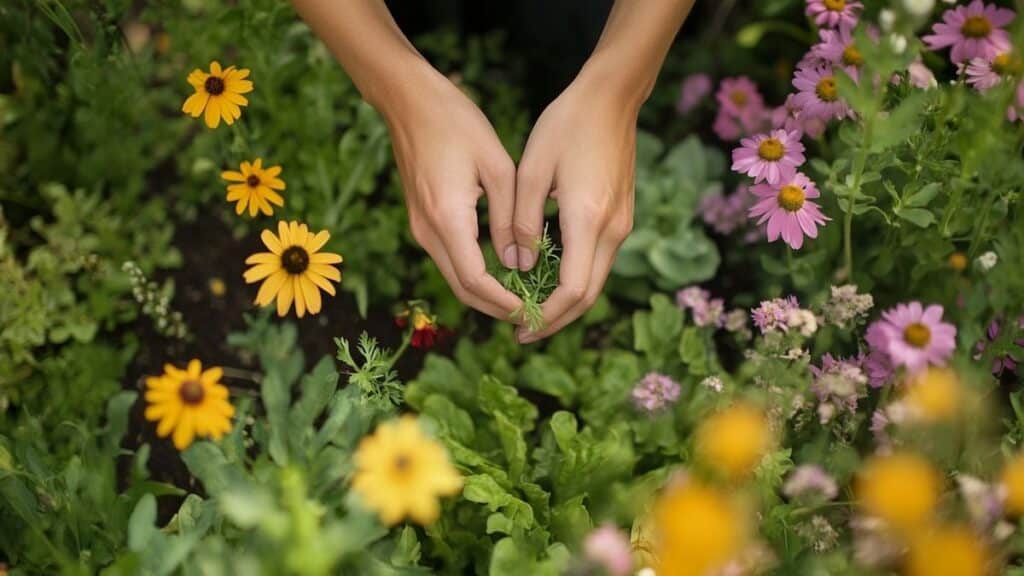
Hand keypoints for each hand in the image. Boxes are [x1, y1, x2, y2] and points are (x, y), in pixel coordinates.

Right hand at [382, 66, 522, 319]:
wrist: (408, 101)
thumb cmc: (456, 122)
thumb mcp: (497, 166)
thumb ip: (509, 217)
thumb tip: (518, 262)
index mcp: (447, 218)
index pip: (475, 281)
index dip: (503, 302)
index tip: (531, 311)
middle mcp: (427, 231)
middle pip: (462, 289)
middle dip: (496, 307)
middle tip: (531, 315)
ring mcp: (420, 228)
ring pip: (454, 277)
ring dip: (486, 294)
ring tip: (523, 298)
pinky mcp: (421, 221)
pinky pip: (449, 259)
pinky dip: (475, 274)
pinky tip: (503, 271)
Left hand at [512, 68, 637, 342]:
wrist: (611, 97)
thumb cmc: (565, 126)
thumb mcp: (530, 171)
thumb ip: (522, 222)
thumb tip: (520, 267)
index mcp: (588, 219)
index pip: (574, 290)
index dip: (547, 317)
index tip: (519, 327)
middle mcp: (613, 229)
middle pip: (588, 296)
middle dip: (555, 320)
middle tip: (521, 330)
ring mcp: (622, 223)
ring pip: (595, 281)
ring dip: (565, 302)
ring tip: (530, 310)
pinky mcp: (621, 216)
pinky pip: (598, 261)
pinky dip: (574, 279)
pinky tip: (547, 278)